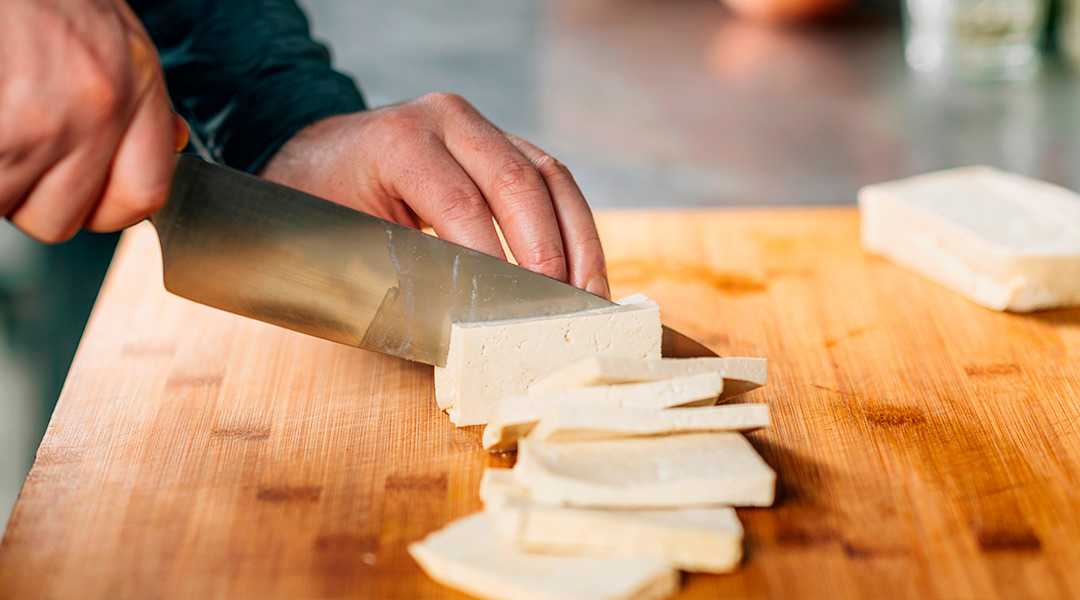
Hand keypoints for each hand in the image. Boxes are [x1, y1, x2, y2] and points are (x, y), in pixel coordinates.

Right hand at [0, 0, 187, 242]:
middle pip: (67, 216)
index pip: (146, 195)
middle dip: (35, 199)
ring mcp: (44, 118)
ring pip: (14, 206)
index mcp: (138, 83)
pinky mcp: (1, 129)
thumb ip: (145, 98)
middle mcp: (100, 105)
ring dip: (0, 181)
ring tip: (2, 129)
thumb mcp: (118, 35)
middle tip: (20, 156)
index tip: (86, 200)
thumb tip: (176, 143)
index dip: (108, 211)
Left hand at [259, 93, 609, 297]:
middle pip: (518, 183)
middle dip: (548, 253)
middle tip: (562, 309)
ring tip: (591, 294)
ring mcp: (480, 126)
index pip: (462, 204)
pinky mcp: (503, 142)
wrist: (317, 155)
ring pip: (550, 176)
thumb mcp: (343, 239)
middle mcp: (447, 120)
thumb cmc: (323, 204)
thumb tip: (455, 340)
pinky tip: (584, 268)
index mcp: (400, 141)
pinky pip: (551, 180)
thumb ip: (397, 280)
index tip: (511, 314)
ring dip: (578, 239)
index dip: (494, 263)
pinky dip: (574, 226)